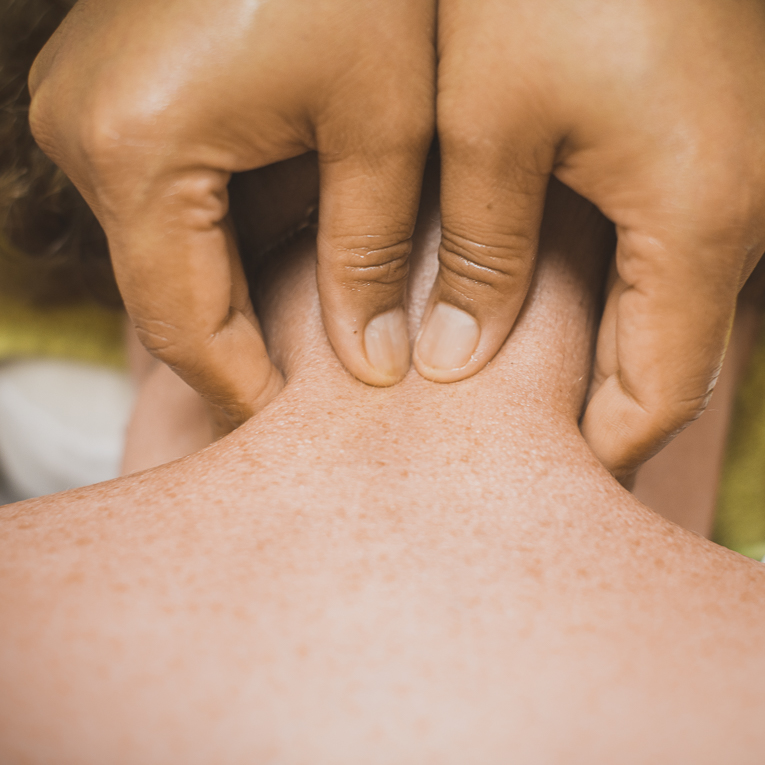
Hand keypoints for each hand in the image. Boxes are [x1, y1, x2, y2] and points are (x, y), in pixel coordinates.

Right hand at [29, 0, 434, 426]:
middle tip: (306, 395)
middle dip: (238, 350)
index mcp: (136, 149)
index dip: (242, 387)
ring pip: (166, 250)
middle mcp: (85, 131)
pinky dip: (226, 236)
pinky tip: (284, 247)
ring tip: (308, 329)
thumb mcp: (381, 122)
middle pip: (167, 293)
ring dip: (235, 294)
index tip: (294, 426)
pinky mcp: (119, 89)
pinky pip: (168, 198)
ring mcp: (92, 106)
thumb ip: (368, 255)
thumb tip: (373, 362)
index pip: (185, 326)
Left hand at [421, 0, 764, 475]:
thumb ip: (480, 256)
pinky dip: (607, 288)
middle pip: (668, 360)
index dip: (595, 446)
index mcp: (700, 224)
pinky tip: (542, 282)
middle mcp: (743, 210)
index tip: (528, 471)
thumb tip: (455, 358)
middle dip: (591, 407)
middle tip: (509, 434)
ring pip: (665, 309)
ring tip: (511, 370)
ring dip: (595, 348)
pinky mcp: (706, 143)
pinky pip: (664, 249)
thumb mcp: (491, 126)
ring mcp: (734, 175)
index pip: (658, 395)